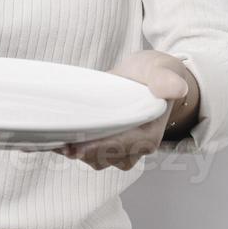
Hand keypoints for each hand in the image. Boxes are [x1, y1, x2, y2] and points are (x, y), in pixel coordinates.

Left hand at [53, 50, 190, 170]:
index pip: (124, 146)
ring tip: (53, 140)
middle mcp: (134, 147)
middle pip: (105, 158)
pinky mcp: (103, 143)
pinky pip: (85, 151)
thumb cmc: (154, 74)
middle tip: (59, 144)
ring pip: (93, 158)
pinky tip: (49, 140)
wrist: (148, 78)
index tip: (79, 148)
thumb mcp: (161, 70)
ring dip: (73, 151)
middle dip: (82, 152)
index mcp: (149, 134)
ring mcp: (118, 149)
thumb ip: (166, 79)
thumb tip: (177, 88)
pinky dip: (68, 147)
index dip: (101, 148)